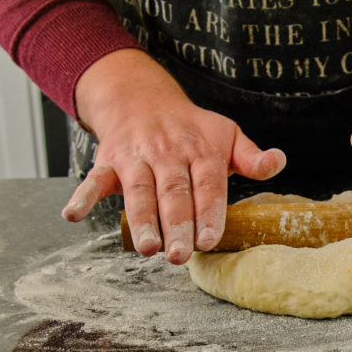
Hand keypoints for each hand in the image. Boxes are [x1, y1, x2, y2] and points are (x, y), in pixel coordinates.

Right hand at [61, 49, 285, 263]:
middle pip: (173, 193)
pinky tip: (72, 215)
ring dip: (141, 219)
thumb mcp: (227, 135)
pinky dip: (82, 196)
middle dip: (177, 225)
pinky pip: (93, 179)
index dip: (208, 212)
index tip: (210, 239)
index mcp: (200, 150)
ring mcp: (136, 158)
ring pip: (138, 190)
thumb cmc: (191, 128)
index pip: (207, 185)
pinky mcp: (108, 162)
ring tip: (147, 248)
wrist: (140, 96)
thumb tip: (278, 162)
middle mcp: (167, 153)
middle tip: (179, 255)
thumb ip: (251, 157)